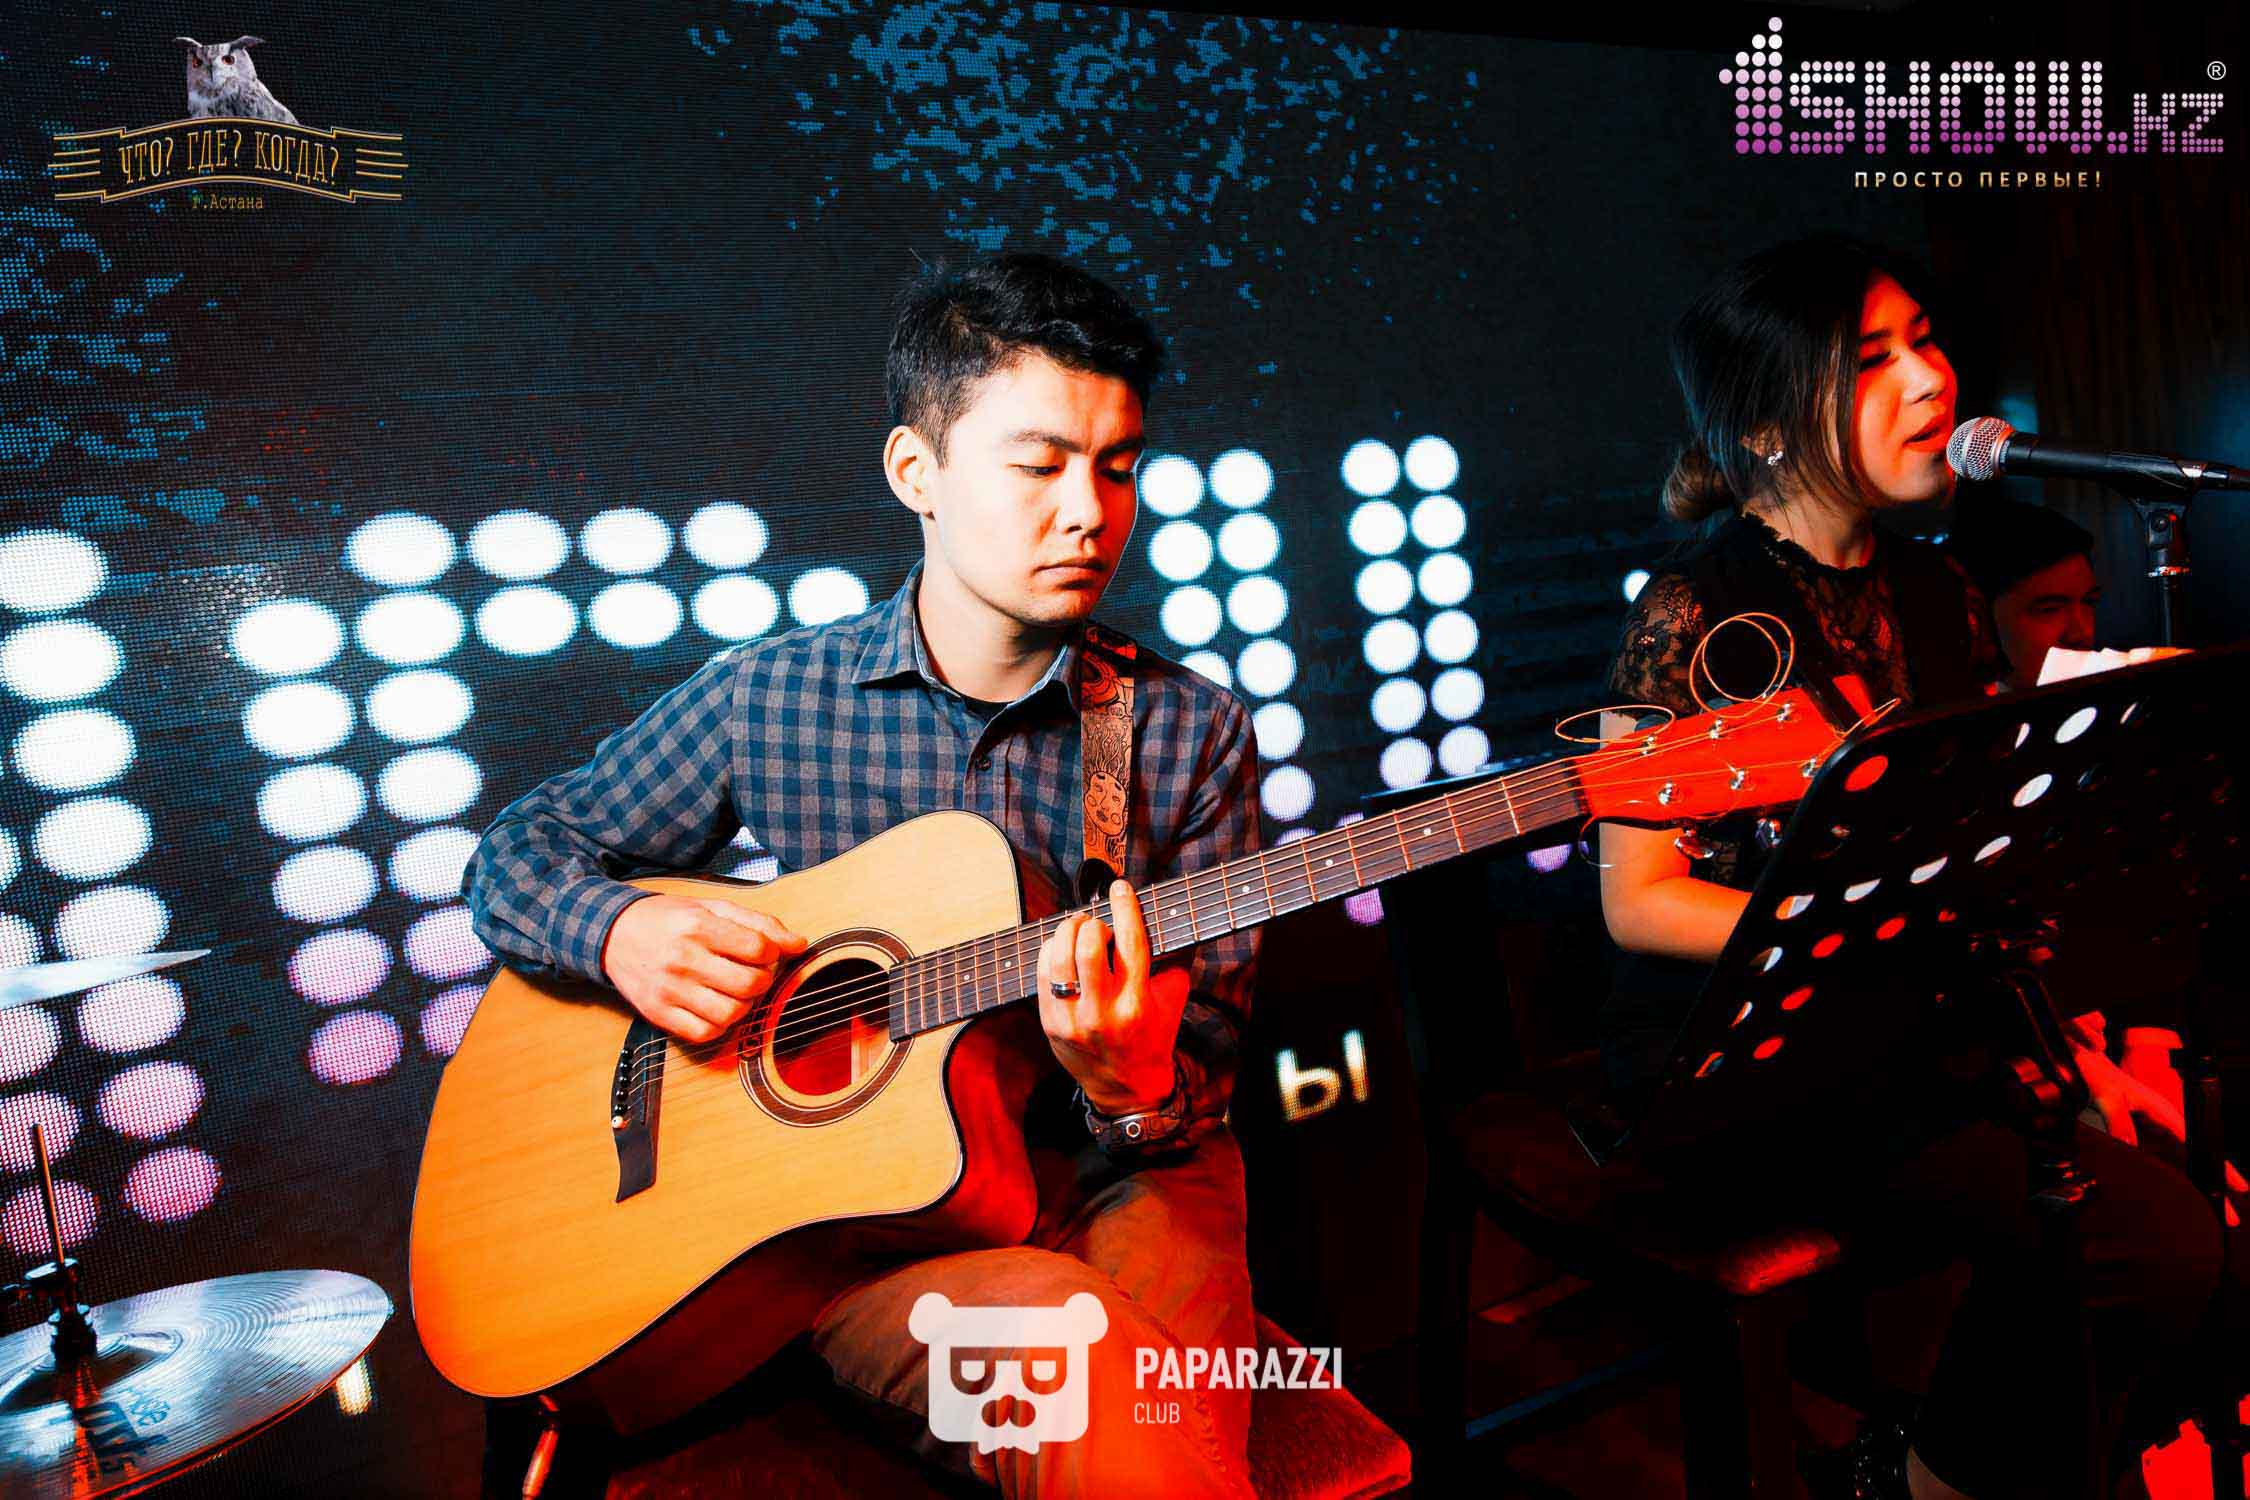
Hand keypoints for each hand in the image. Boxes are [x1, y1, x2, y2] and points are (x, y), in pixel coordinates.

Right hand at [601, 893, 807, 1043]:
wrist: (613, 934)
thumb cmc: (669, 919)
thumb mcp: (713, 908)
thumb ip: (759, 923)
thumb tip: (799, 944)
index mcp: (698, 926)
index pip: (758, 948)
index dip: (772, 953)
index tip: (763, 952)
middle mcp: (683, 958)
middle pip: (749, 985)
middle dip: (763, 981)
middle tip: (754, 973)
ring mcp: (669, 990)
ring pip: (730, 1014)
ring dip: (744, 1006)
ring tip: (735, 991)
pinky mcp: (658, 1013)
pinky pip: (704, 1034)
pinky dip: (719, 1026)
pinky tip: (716, 1007)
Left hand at [1037, 880, 1190, 1113]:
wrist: (1127, 1089)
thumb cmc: (1153, 1036)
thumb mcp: (1172, 998)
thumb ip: (1168, 959)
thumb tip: (1156, 917)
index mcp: (1137, 1004)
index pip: (1130, 943)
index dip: (1124, 908)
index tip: (1120, 887)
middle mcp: (1103, 1013)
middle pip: (1087, 948)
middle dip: (1090, 923)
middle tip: (1095, 921)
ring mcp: (1072, 1021)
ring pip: (1059, 959)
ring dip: (1066, 932)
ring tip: (1075, 929)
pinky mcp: (1050, 1025)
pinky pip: (1042, 976)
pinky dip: (1050, 953)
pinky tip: (1060, 950)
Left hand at [2074, 1043, 2246, 1224]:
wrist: (2083, 1062)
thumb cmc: (2096, 1073)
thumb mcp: (2105, 1095)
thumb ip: (2118, 1120)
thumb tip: (2131, 1148)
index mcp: (2162, 1112)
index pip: (2197, 1143)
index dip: (2217, 1166)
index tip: (2239, 1187)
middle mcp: (2163, 1123)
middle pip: (2195, 1158)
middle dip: (2214, 1185)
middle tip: (2231, 1217)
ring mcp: (2152, 1130)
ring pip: (2180, 1163)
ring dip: (2194, 1186)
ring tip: (2212, 1214)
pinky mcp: (2138, 1135)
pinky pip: (2158, 1161)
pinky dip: (2169, 1178)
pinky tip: (2177, 1197)